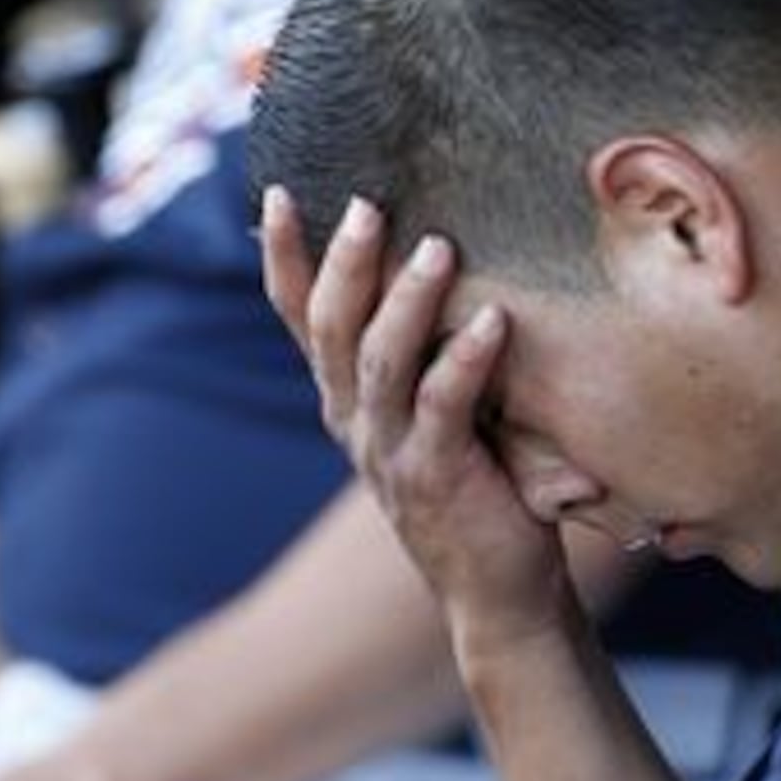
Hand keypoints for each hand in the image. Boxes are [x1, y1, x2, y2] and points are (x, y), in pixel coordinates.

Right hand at [261, 190, 575, 642]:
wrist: (499, 590)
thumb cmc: (484, 482)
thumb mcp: (444, 407)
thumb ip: (434, 348)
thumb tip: (457, 252)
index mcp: (347, 399)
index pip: (300, 318)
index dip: (285, 257)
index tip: (280, 190)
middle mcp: (355, 421)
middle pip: (331, 327)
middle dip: (343, 262)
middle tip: (367, 205)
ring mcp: (389, 452)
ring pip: (380, 362)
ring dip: (404, 300)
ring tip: (436, 246)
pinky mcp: (436, 478)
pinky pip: (443, 409)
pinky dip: (466, 361)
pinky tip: (495, 322)